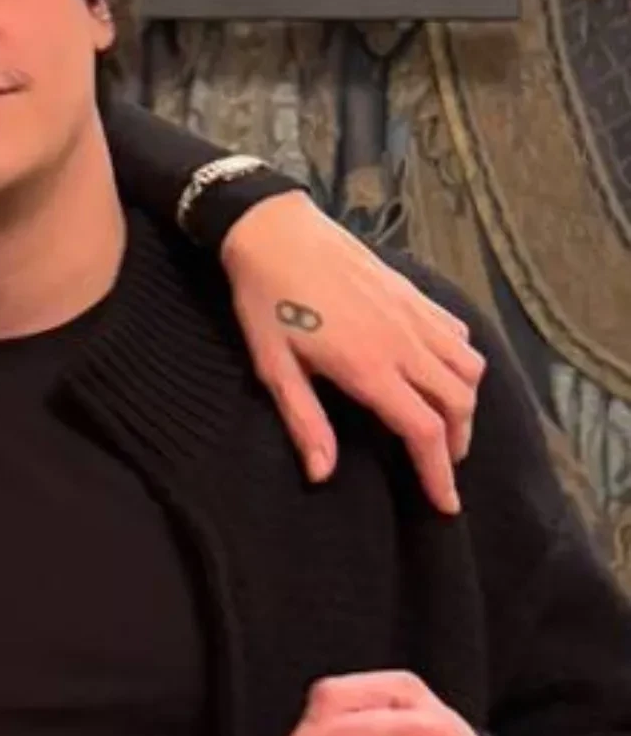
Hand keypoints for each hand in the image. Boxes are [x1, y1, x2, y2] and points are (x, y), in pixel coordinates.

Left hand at [223, 193, 484, 514]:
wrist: (276, 232)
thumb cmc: (266, 302)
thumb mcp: (274, 367)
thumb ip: (304, 420)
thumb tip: (322, 474)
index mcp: (369, 367)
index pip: (423, 431)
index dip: (438, 473)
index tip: (446, 504)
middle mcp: (404, 343)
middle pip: (457, 404)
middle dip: (457, 444)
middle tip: (442, 469)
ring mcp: (415, 315)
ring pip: (468, 369)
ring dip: (466, 405)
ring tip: (447, 429)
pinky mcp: (416, 294)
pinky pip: (459, 335)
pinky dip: (463, 363)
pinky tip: (442, 375)